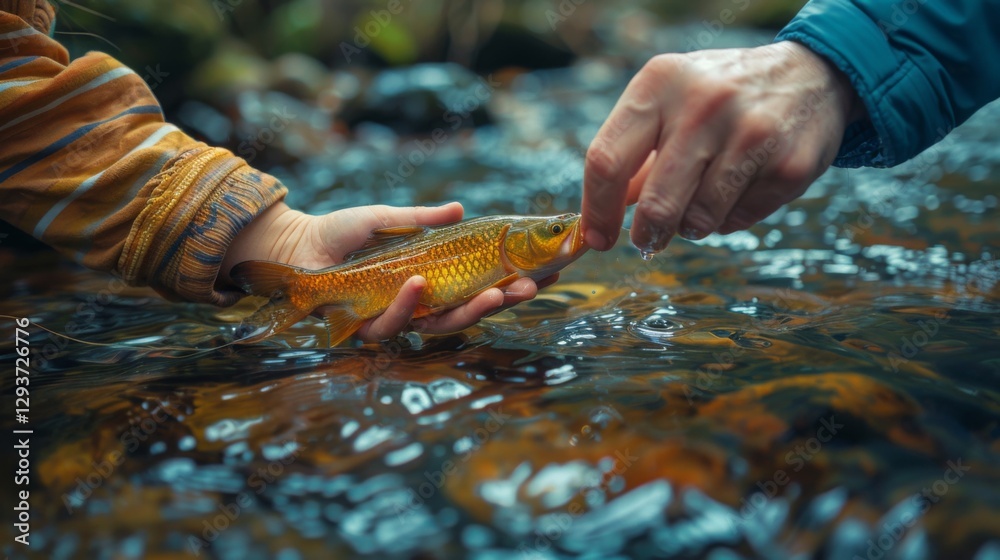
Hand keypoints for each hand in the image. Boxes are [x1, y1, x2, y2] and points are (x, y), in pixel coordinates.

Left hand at [221, 201, 554, 341]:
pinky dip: (409, 303)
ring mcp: (396, 317)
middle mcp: (419, 304)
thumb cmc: (342, 232)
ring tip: (496, 294)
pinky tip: (418, 283)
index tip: (548, 272)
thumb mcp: (390, 219)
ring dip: (470, 310)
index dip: (513, 282)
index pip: (480, 285)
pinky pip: (394, 322)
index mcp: (431, 279)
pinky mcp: (367, 326)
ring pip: (441, 324)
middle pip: (470, 311)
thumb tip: (461, 209)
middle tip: (532, 288)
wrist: (298, 246)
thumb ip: (424, 220)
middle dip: (504, 301)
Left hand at [581, 41, 863, 252]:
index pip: (607, 160)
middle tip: (648, 240)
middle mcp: (703, 103)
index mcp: (660, 83)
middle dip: (647, 234)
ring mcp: (750, 133)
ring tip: (704, 197)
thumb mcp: (669, 104)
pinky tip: (742, 186)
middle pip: (654, 203)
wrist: (811, 76)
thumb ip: (630, 156)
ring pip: (698, 220)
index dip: (596, 210)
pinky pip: (738, 220)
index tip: (596, 239)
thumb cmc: (720, 97)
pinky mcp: (788, 165)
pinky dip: (731, 217)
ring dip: (692, 225)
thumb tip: (593, 219)